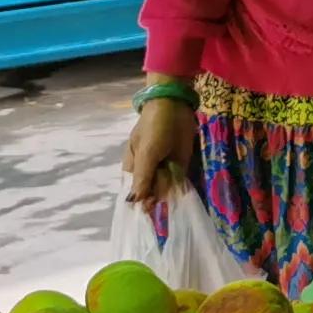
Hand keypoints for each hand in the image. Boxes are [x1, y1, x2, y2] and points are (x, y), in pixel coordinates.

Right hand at [124, 87, 196, 201]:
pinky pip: (179, 184)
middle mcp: (148, 173)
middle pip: (151, 195)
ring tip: (169, 168)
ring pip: (166, 191)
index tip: (149, 206)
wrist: (174, 106)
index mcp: (133, 170)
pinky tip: (179, 180)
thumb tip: (132, 202)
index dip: (142, 202)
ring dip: (170, 188)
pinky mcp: (179, 167)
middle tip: (161, 180)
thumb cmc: (154, 128)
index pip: (134, 195)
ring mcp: (164, 171)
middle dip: (157, 193)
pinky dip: (180, 186)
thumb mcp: (146, 153)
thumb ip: (142, 178)